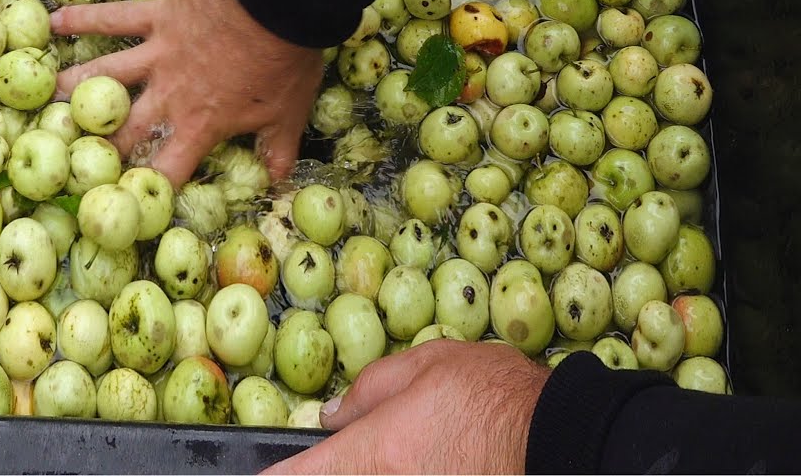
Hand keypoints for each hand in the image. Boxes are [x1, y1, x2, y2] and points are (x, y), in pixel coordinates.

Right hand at [49, 0, 324, 186]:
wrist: (280, 6)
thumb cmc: (284, 64)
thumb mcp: (287, 115)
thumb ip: (277, 150)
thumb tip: (277, 181)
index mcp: (200, 125)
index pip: (166, 170)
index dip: (145, 189)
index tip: (124, 202)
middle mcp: (169, 95)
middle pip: (123, 130)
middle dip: (95, 146)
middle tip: (67, 156)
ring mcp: (158, 55)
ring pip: (104, 76)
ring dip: (74, 88)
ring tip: (46, 99)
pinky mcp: (157, 17)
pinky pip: (113, 18)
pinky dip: (82, 17)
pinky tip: (53, 21)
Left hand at [264, 340, 550, 474]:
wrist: (565, 441)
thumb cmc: (502, 399)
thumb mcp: (430, 365)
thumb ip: (370, 389)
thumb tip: (332, 416)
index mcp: (377, 453)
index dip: (272, 475)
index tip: (263, 472)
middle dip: (328, 470)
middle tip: (355, 450)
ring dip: (371, 469)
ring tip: (408, 448)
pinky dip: (404, 473)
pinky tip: (424, 459)